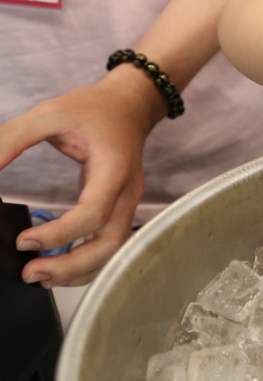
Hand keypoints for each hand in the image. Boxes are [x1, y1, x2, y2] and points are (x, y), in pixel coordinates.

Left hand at [0, 67, 163, 286]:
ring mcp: (128, 202)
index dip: (59, 234)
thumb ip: (13, 138)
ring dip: (80, 270)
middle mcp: (127, 191)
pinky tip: (60, 268)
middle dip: (71, 265)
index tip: (23, 240)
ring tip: (41, 276)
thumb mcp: (50, 113)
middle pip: (109, 243)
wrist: (130, 104)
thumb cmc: (95, 108)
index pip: (93, 213)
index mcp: (113, 168)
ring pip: (113, 250)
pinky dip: (88, 262)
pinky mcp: (121, 208)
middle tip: (30, 272)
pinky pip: (111, 244)